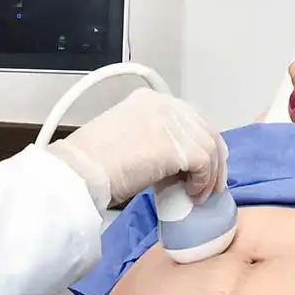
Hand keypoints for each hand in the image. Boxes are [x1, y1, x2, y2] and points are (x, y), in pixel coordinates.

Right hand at [47, 89, 227, 209]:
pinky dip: (203, 182)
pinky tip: (192, 194)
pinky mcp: (177, 146)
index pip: (189, 118)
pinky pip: (205, 163)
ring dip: (210, 174)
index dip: (199, 143)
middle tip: (209, 183)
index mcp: (148, 99)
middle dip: (213, 158)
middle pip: (205, 129)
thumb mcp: (126, 137)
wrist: (80, 172)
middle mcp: (164, 103)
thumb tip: (173, 161)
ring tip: (199, 194)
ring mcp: (172, 122)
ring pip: (210, 146)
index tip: (200, 166)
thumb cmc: (94, 163)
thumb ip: (153, 139)